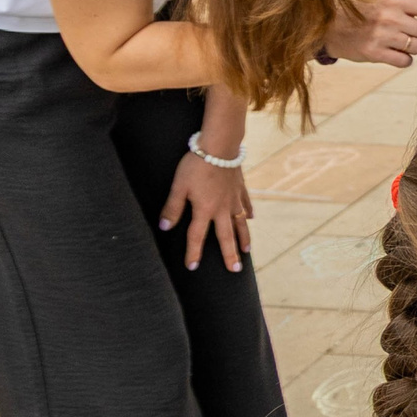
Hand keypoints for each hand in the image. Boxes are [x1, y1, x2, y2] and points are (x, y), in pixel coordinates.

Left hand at [160, 145, 254, 272]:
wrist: (220, 146)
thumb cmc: (196, 165)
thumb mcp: (178, 186)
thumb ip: (172, 208)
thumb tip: (164, 227)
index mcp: (205, 210)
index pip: (197, 236)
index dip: (193, 252)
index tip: (192, 267)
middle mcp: (222, 209)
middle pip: (226, 236)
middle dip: (229, 255)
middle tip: (235, 270)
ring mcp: (234, 199)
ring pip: (240, 223)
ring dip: (243, 238)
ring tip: (246, 251)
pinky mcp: (240, 188)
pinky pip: (246, 204)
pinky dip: (248, 212)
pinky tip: (251, 218)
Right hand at [325, 0, 416, 66]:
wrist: (327, 26)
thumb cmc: (359, 7)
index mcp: (394, 0)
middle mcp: (390, 17)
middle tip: (409, 32)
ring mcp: (382, 36)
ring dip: (413, 47)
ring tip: (395, 40)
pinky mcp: (374, 53)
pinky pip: (405, 61)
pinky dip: (402, 59)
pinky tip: (389, 51)